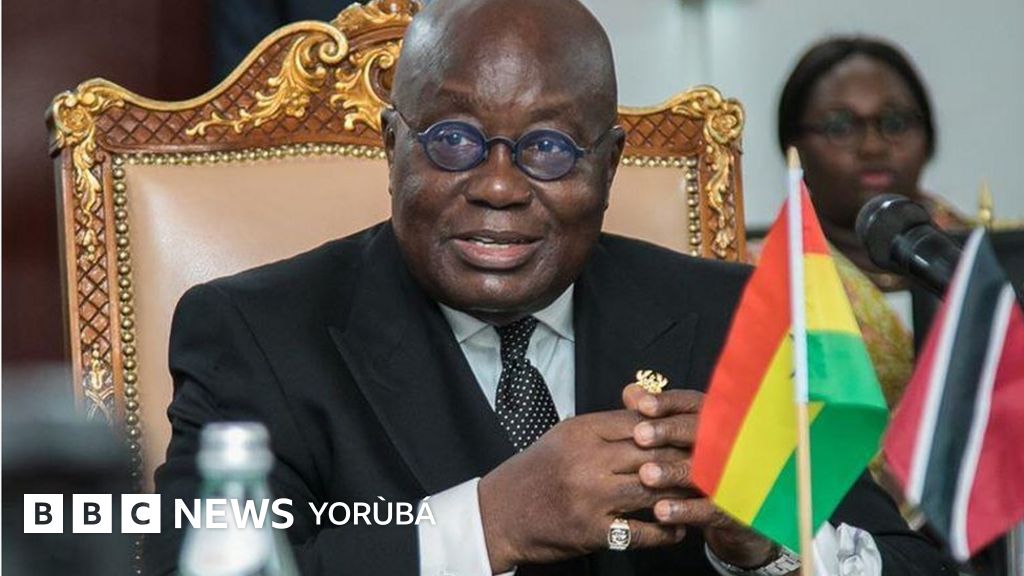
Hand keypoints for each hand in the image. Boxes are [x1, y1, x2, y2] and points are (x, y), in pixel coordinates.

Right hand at [478, 410, 689, 571]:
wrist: (500, 513)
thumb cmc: (535, 471)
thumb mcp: (564, 437)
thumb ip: (605, 426)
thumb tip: (648, 414)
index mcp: (581, 432)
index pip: (640, 423)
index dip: (672, 428)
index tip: (697, 433)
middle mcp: (587, 462)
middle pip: (652, 454)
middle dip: (685, 459)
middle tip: (716, 462)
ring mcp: (590, 498)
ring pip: (653, 492)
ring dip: (681, 496)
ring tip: (701, 497)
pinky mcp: (592, 531)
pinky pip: (640, 532)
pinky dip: (664, 533)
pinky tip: (678, 530)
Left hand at [623, 385, 777, 568]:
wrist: (743, 508)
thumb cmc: (703, 463)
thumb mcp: (683, 436)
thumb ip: (657, 416)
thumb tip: (630, 392)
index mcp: (715, 419)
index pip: (692, 404)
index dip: (668, 403)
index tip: (642, 405)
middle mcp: (728, 442)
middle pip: (700, 432)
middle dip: (669, 432)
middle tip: (640, 435)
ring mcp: (735, 476)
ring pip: (703, 470)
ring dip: (673, 472)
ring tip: (645, 475)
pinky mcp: (735, 509)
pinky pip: (710, 509)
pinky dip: (685, 510)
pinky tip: (660, 511)